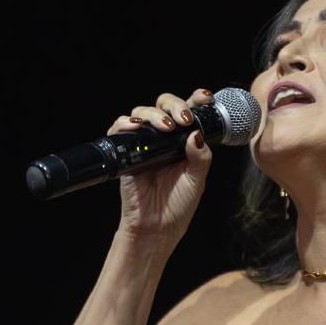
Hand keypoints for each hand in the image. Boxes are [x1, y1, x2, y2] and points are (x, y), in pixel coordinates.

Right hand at [107, 86, 213, 242]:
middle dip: (175, 105)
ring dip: (154, 114)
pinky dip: (124, 123)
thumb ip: (200, 157)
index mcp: (185, 140)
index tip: (206, 97)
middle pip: (165, 105)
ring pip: (142, 112)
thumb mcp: (197, 180)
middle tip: (184, 119)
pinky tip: (135, 127)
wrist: (156, 227)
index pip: (190, 111)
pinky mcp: (125, 152)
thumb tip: (196, 134)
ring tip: (166, 127)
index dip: (197, 99)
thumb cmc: (178, 204)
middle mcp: (164, 138)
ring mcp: (144, 142)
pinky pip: (119, 129)